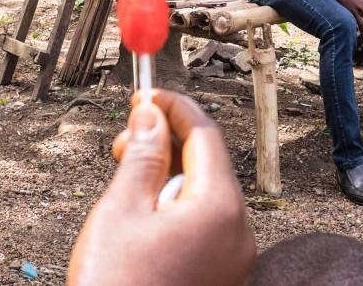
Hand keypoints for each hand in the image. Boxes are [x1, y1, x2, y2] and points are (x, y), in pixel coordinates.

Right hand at [69, 91, 255, 285]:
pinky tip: (144, 211)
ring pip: (206, 192)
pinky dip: (177, 206)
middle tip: (122, 140)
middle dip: (167, 142)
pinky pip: (206, 223)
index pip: (205, 134)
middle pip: (209, 162)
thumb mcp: (121, 210)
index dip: (174, 107)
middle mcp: (241, 231)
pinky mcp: (224, 276)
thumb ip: (141, 156)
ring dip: (168, 175)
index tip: (145, 95)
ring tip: (125, 181)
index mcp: (221, 208)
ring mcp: (236, 258)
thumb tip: (149, 115)